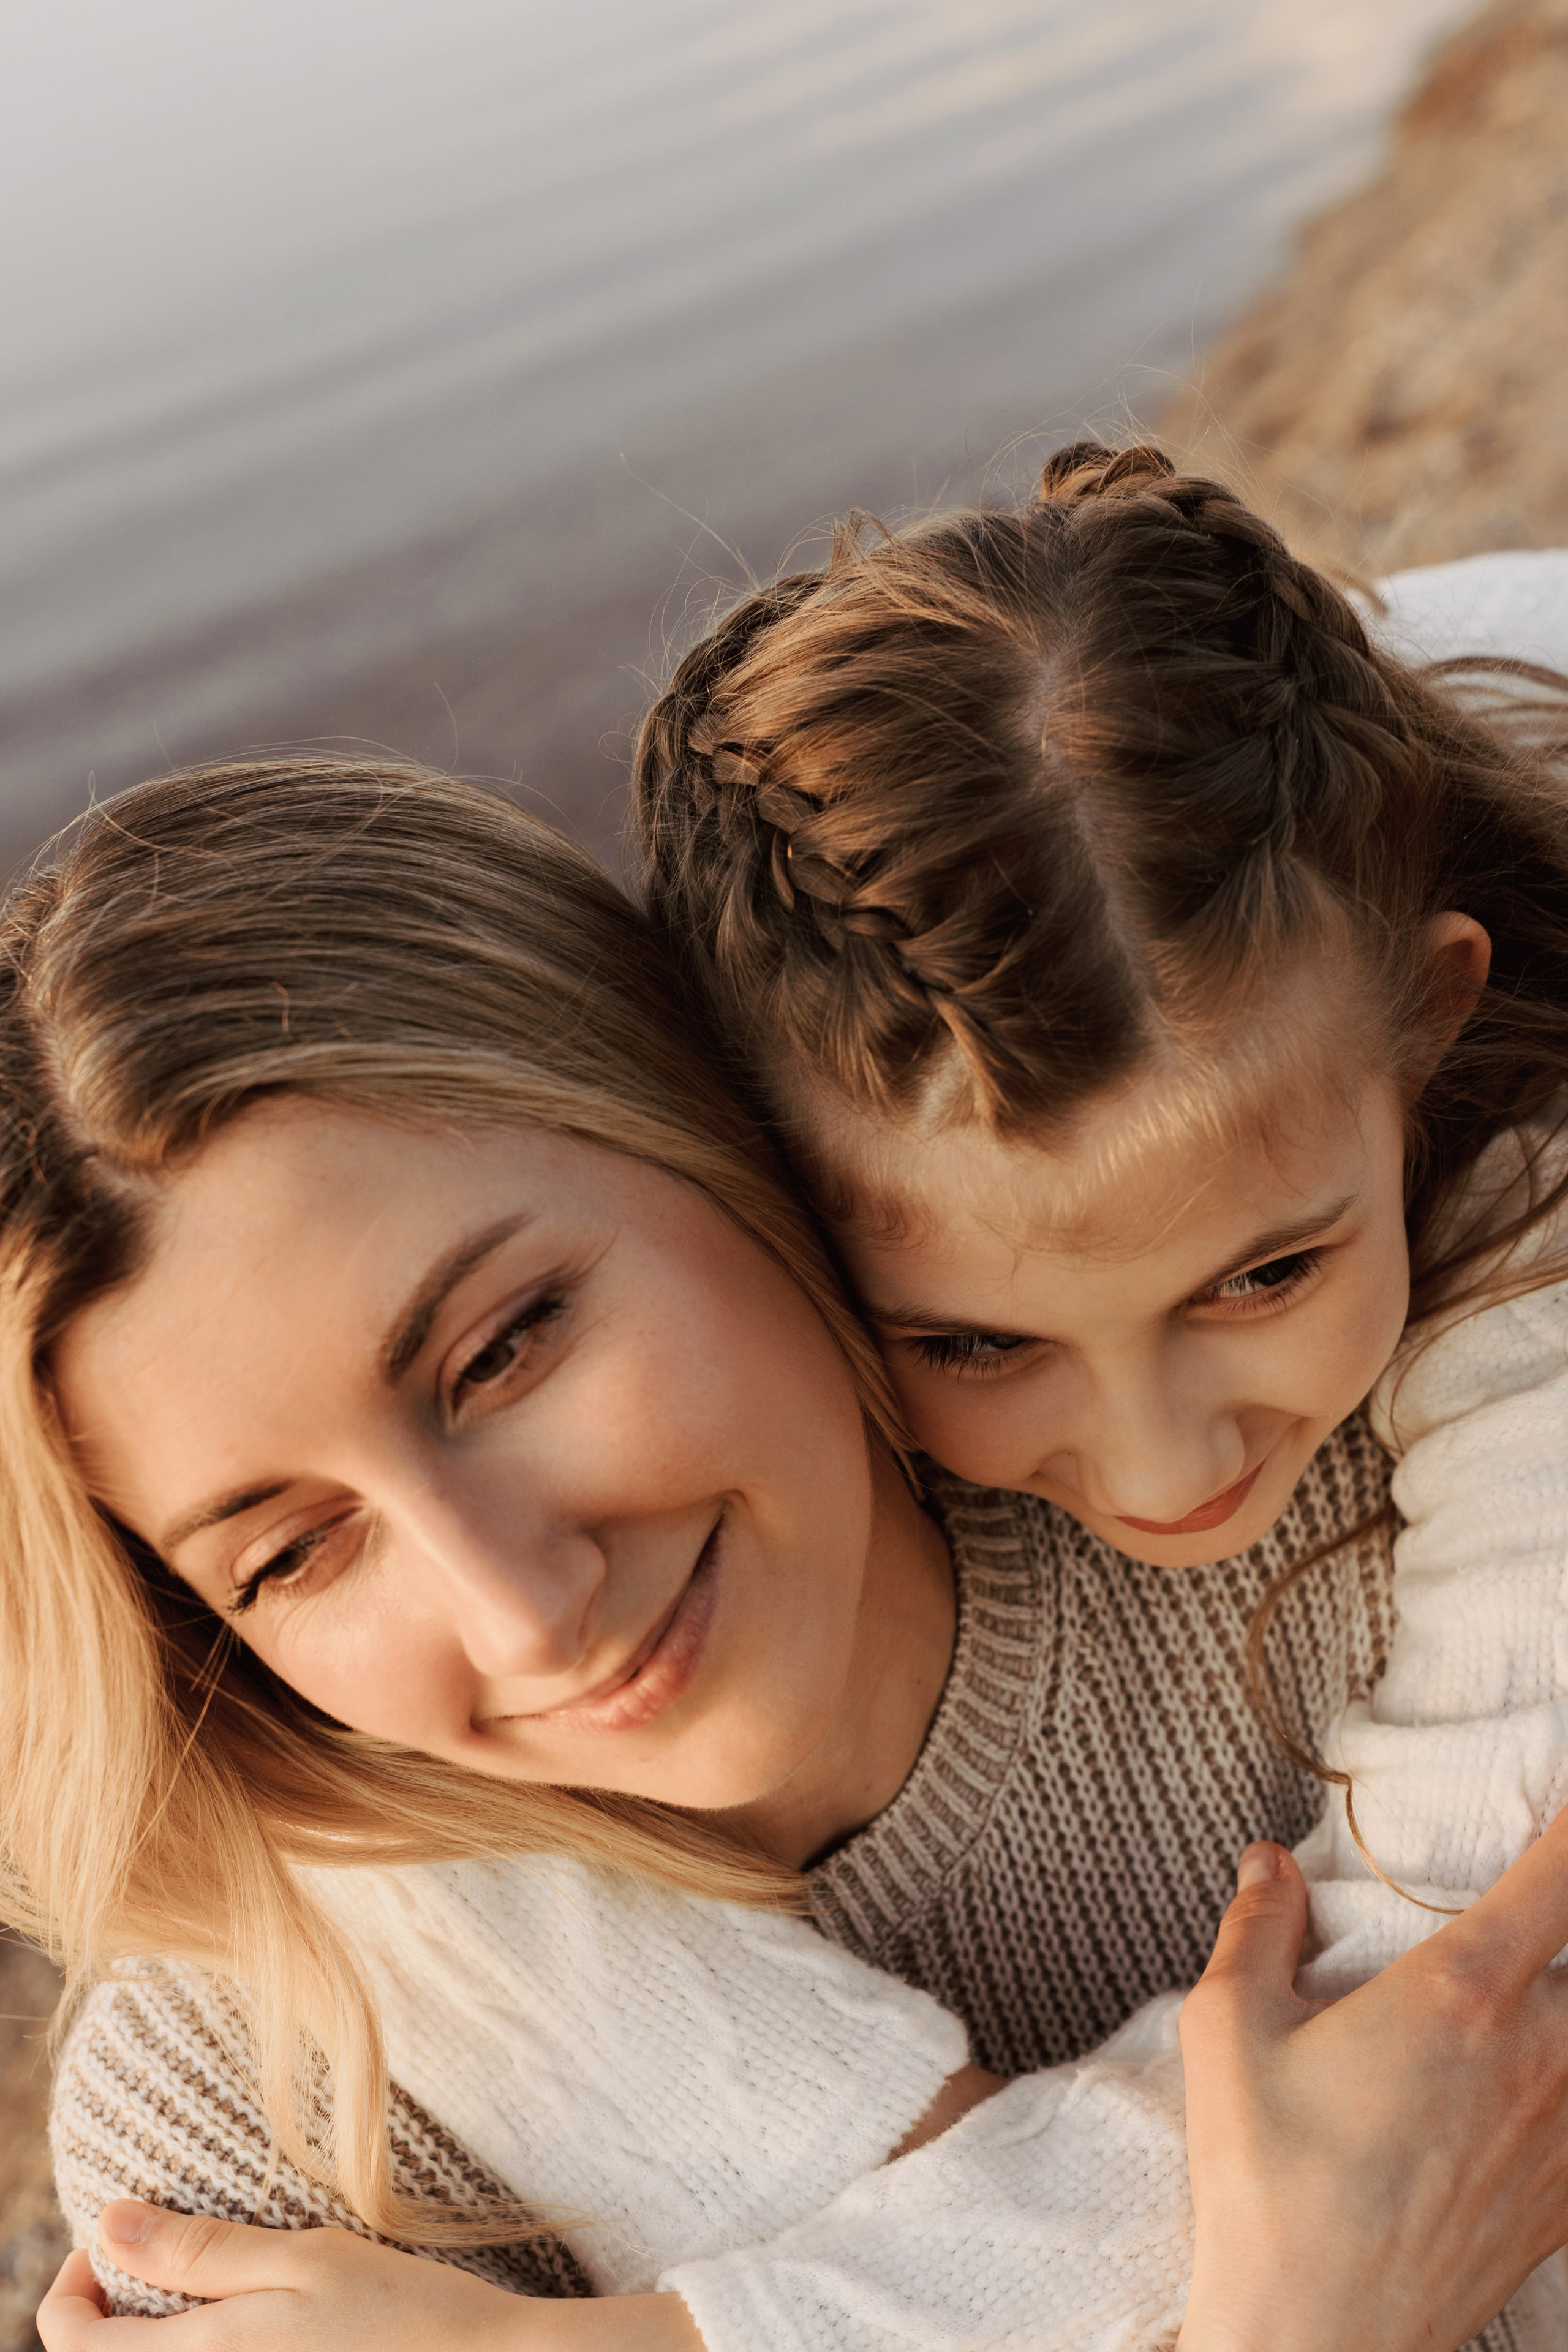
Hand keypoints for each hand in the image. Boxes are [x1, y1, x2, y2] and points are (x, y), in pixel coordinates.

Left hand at [36, 2202, 700, 2350]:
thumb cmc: (403, 2314)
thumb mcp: (302, 2260)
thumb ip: (198, 2251)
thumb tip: (108, 2222)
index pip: (68, 2337)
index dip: (76, 2277)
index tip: (122, 2229)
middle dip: (119, 2302)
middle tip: (171, 2246)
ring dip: (159, 2329)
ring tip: (215, 2281)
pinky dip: (205, 2347)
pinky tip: (252, 2326)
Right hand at [1178, 1818, 1567, 2351]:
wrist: (1316, 2343)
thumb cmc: (1265, 2187)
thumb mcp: (1227, 2032)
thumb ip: (1256, 1928)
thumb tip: (1267, 1863)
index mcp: (1461, 1992)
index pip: (1563, 1872)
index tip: (1567, 1798)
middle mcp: (1541, 2053)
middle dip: (1563, 1922)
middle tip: (1530, 1915)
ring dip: (1562, 2000)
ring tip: (1511, 2009)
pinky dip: (1565, 2075)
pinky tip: (1529, 2079)